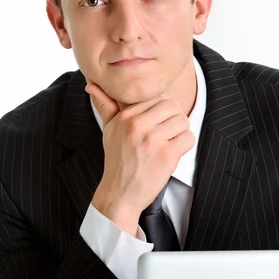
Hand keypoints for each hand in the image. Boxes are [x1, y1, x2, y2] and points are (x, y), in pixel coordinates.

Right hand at [85, 82, 194, 234]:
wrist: (119, 193)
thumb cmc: (116, 161)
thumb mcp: (108, 130)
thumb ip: (105, 106)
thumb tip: (90, 85)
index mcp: (126, 116)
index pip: (158, 98)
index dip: (163, 112)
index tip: (157, 125)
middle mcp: (137, 125)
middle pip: (173, 106)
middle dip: (174, 119)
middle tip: (166, 134)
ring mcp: (152, 140)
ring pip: (183, 121)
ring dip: (180, 133)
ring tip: (169, 144)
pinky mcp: (165, 155)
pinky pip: (188, 138)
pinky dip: (185, 146)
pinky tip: (172, 153)